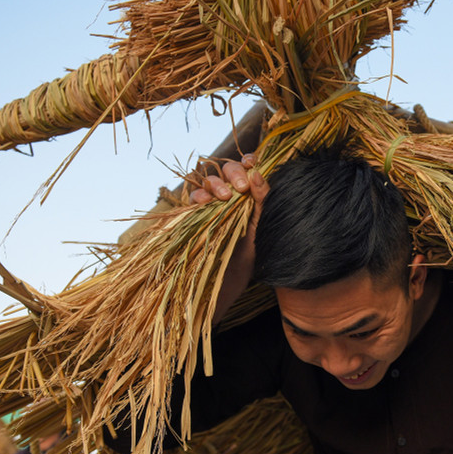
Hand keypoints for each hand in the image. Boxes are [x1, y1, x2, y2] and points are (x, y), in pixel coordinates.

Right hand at [186, 155, 267, 327]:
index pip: (246, 172)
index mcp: (247, 202)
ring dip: (214, 184)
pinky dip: (198, 197)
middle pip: (225, 173)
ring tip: (224, 196)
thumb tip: (258, 173)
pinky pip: (191, 200)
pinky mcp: (192, 219)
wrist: (223, 291)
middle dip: (232, 173)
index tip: (251, 162)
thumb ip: (262, 204)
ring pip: (206, 182)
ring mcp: (209, 209)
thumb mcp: (259, 233)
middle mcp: (227, 202)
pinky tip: (206, 203)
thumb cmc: (244, 264)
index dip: (246, 162)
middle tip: (240, 188)